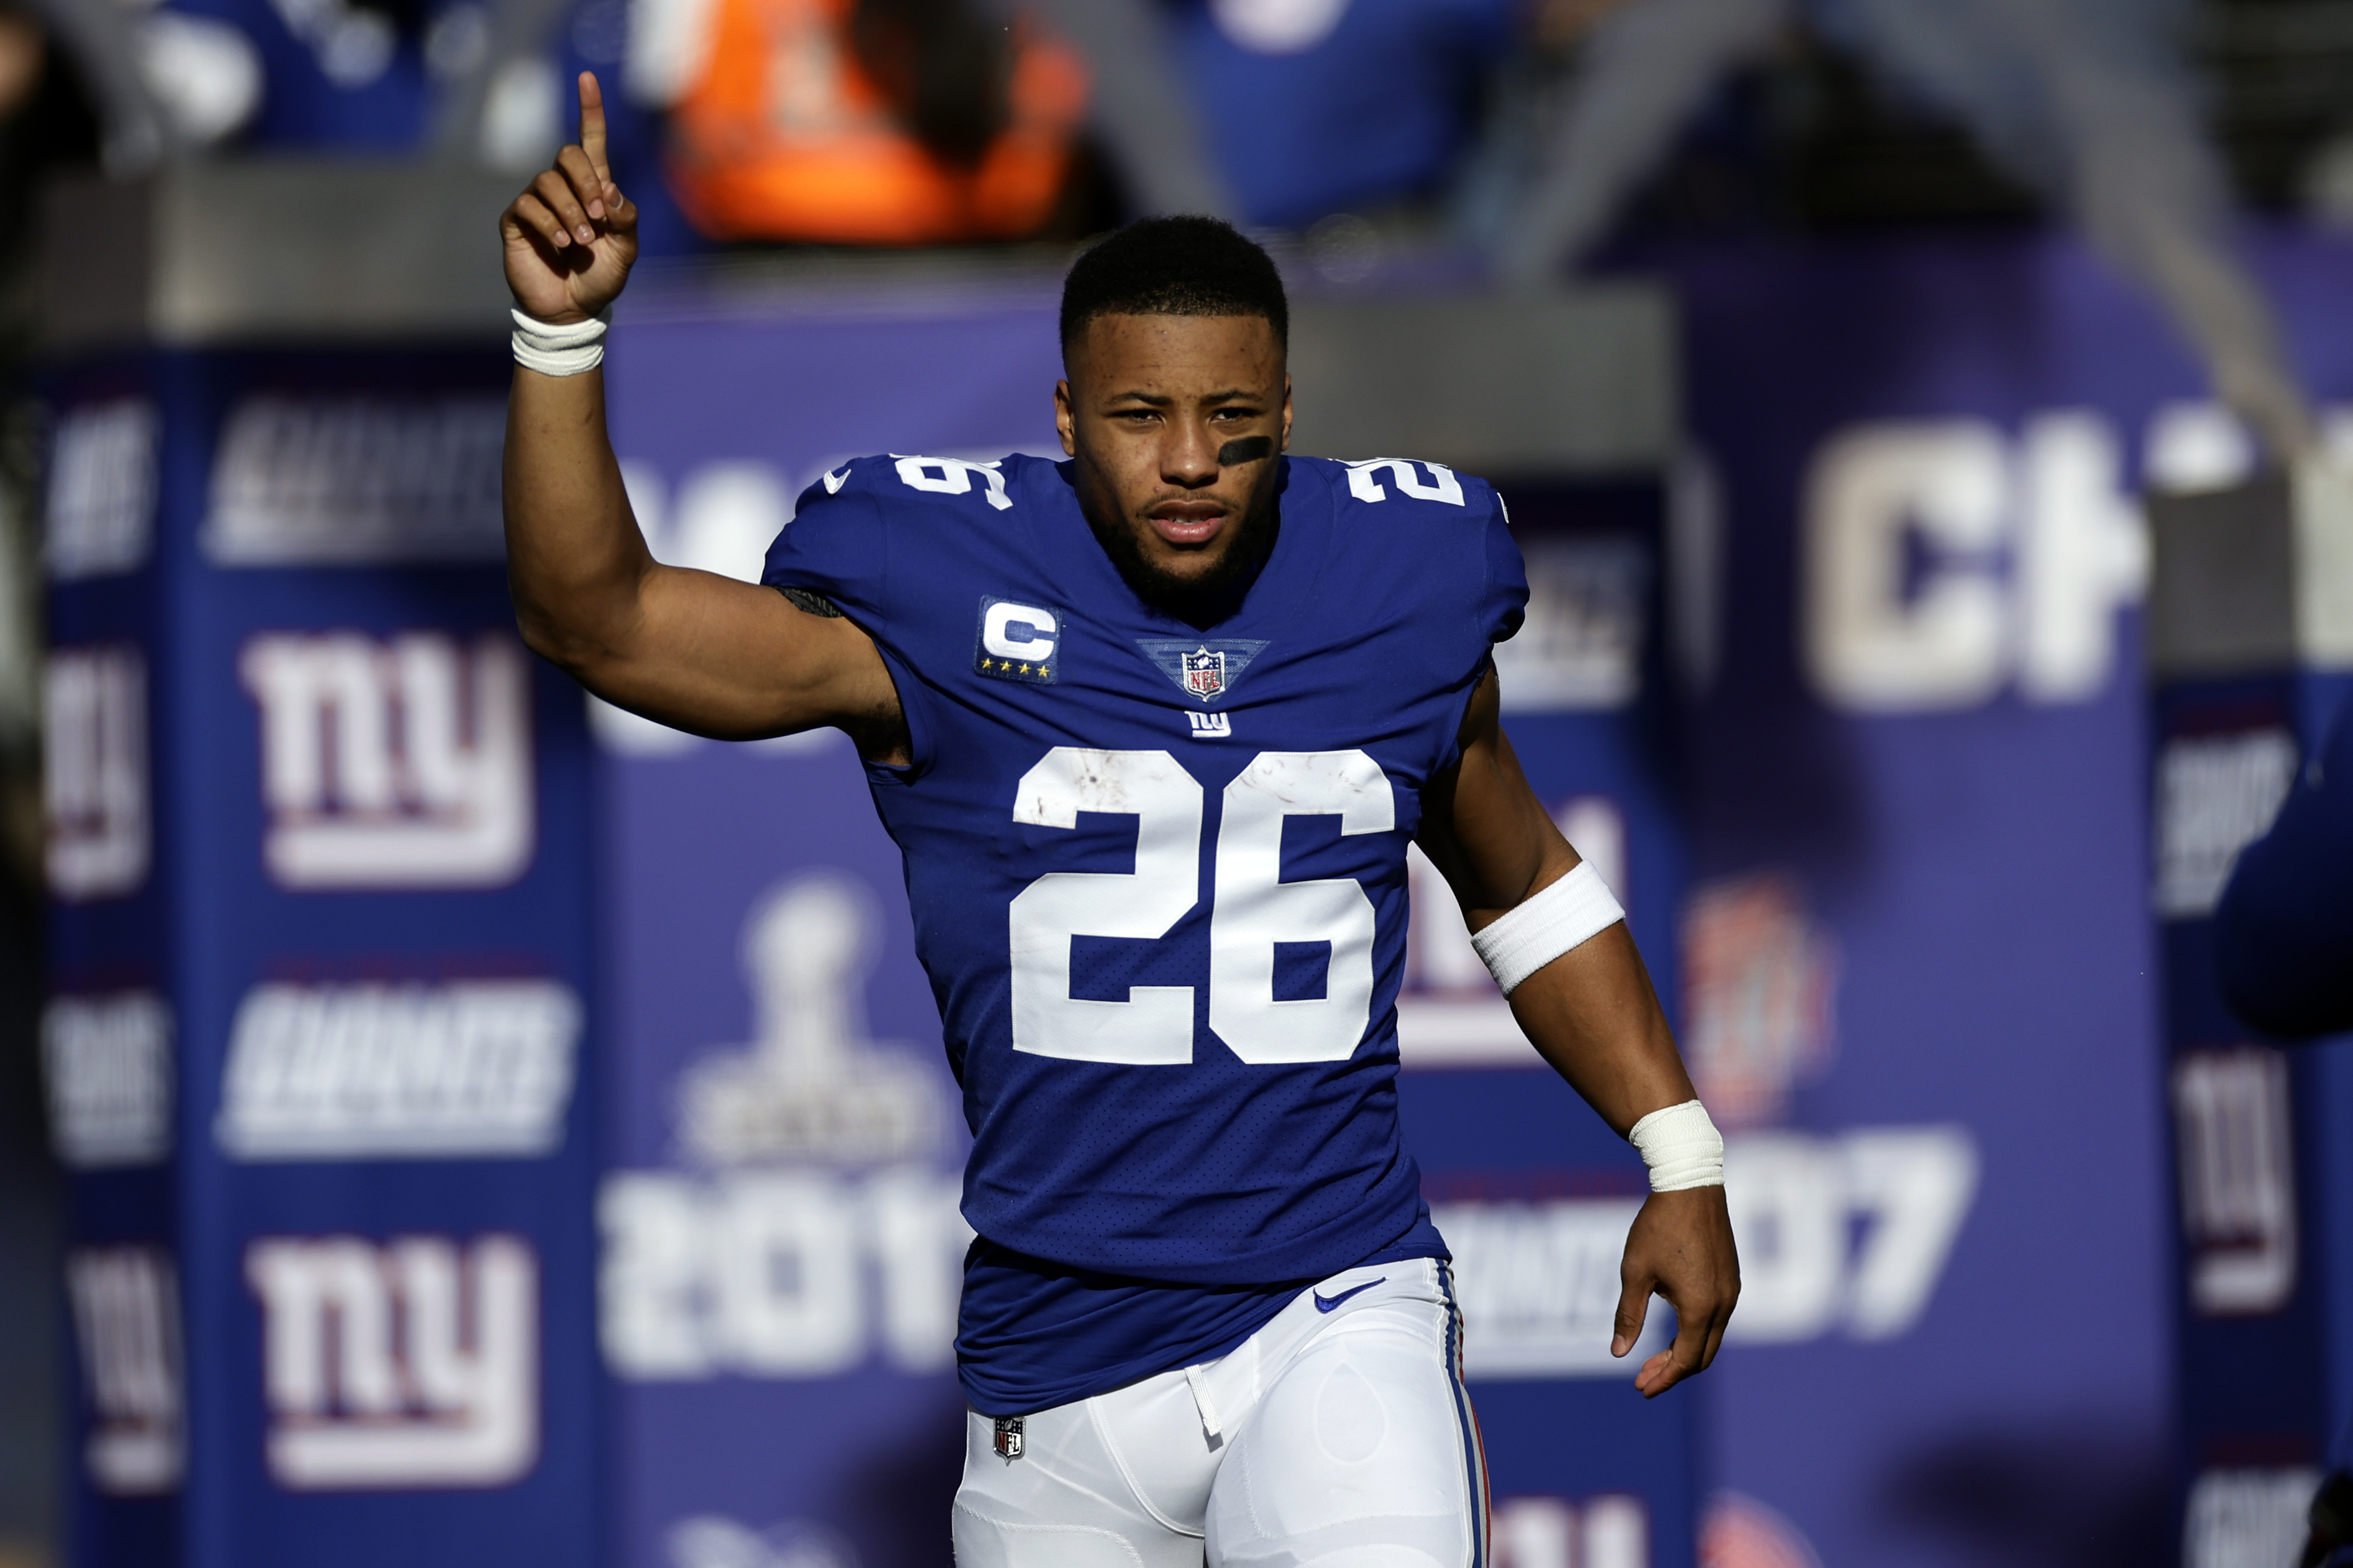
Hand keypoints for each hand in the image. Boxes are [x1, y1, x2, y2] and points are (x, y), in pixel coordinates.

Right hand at [500, 71, 638, 325]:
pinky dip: (549, 224)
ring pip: (547, 182)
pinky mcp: (517, 221)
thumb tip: (610, 190)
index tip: (587, 78)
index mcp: (594, 188)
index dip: (590, 109)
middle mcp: (563, 188)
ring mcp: (537, 203)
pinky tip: (563, 245)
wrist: (573, 309)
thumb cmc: (601, 277)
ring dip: (570, 211)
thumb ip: (625, 220)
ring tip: (580, 242)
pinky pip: (528, 206)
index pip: (590, 140)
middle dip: (585, 182)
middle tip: (599, 218)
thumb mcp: (626, 251)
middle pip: (567, 155)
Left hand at [1612, 1185, 1738, 1397]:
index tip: (1640, 1388)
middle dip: (1672, 1372)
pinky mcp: (1732, 1279)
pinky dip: (1696, 1333)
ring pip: (1711, 1338)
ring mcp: (1732, 1291)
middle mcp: (1723, 1304)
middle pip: (1701, 1356)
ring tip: (1654, 1358)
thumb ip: (1629, 1315)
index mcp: (1700, 1307)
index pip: (1684, 1360)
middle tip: (1643, 1378)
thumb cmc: (1658, 1226)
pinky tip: (1673, 1329)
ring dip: (1684, 1352)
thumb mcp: (1635, 1272)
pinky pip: (1717, 1318)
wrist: (1690, 1184)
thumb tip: (1619, 1354)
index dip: (1662, 1379)